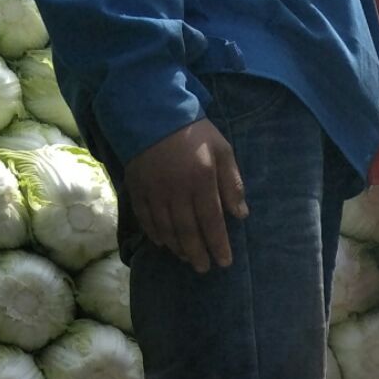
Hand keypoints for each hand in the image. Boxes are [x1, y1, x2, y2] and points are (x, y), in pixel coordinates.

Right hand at [125, 119, 247, 273]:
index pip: (212, 221)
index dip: (218, 244)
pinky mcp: (136, 187)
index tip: (224, 262)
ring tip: (186, 258)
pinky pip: (145, 218)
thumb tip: (241, 215)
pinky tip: (162, 243)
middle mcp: (176, 190)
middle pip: (188, 231)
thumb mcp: (222, 149)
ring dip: (177, 247)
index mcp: (201, 180)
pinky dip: (154, 233)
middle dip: (197, 253)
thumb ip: (233, 182)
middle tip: (204, 268)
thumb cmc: (194, 131)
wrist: (151, 110)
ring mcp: (154, 191)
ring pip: (166, 228)